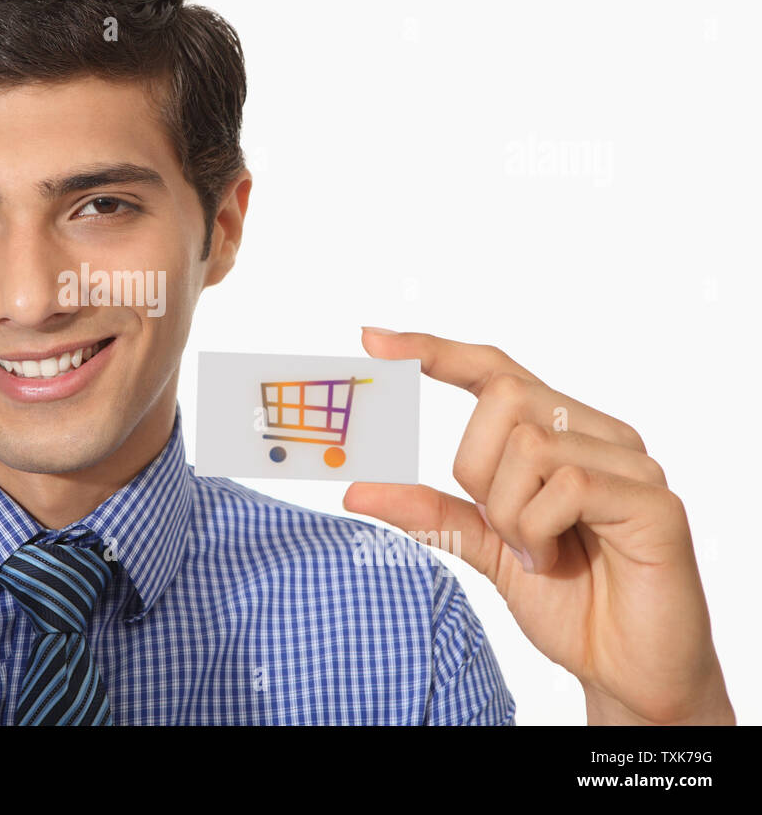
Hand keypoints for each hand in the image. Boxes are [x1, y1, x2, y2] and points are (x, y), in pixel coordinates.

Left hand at [344, 328, 733, 724]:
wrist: (626, 669)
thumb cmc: (568, 601)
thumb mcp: (483, 548)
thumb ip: (429, 511)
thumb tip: (354, 487)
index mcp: (563, 433)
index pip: (494, 371)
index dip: (433, 351)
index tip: (370, 339)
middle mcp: (601, 433)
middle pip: (503, 396)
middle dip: (477, 467)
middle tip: (501, 528)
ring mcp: (633, 462)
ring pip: (530, 446)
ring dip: (510, 514)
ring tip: (537, 555)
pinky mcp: (655, 501)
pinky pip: (569, 484)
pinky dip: (539, 530)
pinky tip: (554, 562)